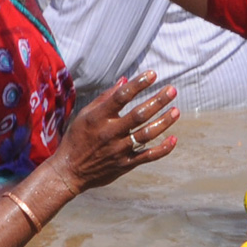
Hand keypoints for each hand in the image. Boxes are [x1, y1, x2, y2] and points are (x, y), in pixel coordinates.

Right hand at [55, 71, 178, 192]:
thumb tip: (125, 80)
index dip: (138, 84)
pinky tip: (174, 139)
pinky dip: (162, 149)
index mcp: (98, 117)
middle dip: (157, 101)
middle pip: (138, 115)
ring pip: (146, 134)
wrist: (69, 171)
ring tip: (176, 110)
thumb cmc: (77, 138)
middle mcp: (110, 133)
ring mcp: (119, 150)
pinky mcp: (125, 164)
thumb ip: (106, 97)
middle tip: (172, 90)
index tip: (153, 74)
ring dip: (164, 122)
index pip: (121, 97)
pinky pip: (147, 156)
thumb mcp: (85, 114)